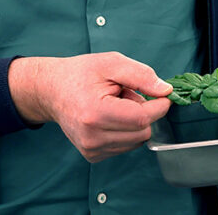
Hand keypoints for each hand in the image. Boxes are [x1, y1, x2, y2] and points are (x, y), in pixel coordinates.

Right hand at [8, 52, 172, 161]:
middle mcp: (92, 137)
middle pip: (143, 132)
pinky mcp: (93, 155)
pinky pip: (125, 146)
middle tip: (125, 94)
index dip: (159, 106)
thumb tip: (166, 91)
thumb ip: (141, 75)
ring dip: (133, 122)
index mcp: (95, 113)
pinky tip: (109, 117)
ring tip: (114, 105)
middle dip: (142, 111)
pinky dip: (125, 131)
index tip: (161, 94)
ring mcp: (91, 149)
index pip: (142, 118)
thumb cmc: (80, 74)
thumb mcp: (111, 63)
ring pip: (136, 141)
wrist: (52, 90)